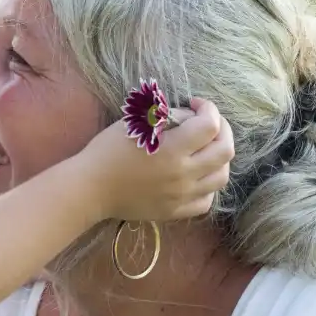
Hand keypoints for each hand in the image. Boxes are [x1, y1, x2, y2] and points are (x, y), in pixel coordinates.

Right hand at [76, 97, 233, 220]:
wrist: (91, 188)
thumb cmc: (107, 151)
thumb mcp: (132, 123)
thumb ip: (164, 116)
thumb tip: (188, 115)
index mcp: (171, 149)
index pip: (209, 125)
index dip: (208, 108)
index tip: (195, 104)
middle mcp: (183, 174)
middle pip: (225, 150)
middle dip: (222, 129)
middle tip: (209, 122)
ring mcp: (182, 196)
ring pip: (222, 176)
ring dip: (219, 157)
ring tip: (206, 149)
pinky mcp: (176, 211)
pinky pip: (207, 200)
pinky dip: (208, 184)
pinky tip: (197, 175)